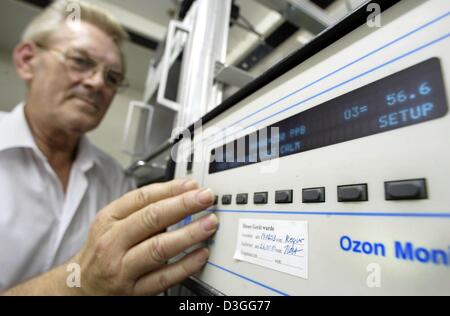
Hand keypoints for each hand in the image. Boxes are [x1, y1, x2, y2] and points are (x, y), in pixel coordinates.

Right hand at [74, 178, 217, 294]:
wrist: (80, 287)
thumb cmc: (102, 250)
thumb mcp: (111, 223)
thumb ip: (142, 209)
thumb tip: (181, 193)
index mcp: (109, 219)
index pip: (142, 197)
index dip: (171, 189)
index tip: (193, 185)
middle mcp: (113, 242)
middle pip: (151, 219)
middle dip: (183, 205)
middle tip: (206, 198)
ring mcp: (122, 268)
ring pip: (159, 248)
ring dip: (188, 234)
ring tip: (209, 224)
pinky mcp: (133, 291)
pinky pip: (163, 278)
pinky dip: (185, 266)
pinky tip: (201, 255)